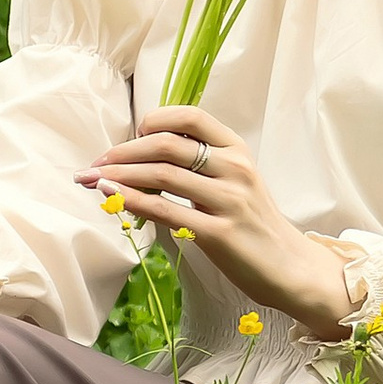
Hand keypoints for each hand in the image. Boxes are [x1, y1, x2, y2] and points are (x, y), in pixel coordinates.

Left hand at [78, 107, 354, 339]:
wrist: (290, 267)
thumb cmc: (254, 225)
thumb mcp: (234, 183)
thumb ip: (200, 167)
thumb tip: (142, 158)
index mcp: (237, 150)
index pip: (190, 116)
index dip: (154, 120)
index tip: (129, 135)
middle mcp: (235, 168)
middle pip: (167, 145)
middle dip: (122, 152)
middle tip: (95, 163)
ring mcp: (229, 200)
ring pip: (162, 175)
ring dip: (119, 176)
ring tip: (92, 180)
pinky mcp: (219, 233)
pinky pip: (167, 210)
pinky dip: (133, 200)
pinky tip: (112, 196)